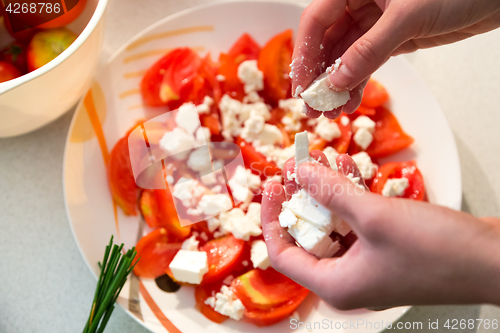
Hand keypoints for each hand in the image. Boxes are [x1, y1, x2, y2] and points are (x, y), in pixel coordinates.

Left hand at [261, 153, 499, 308]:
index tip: (272, 184)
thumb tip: (298, 171)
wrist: (495, 261)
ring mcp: (366, 266)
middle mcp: (346, 280)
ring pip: (332, 226)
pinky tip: (347, 170)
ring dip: (327, 193)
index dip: (270, 216)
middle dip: (302, 197)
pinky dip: (349, 199)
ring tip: (323, 159)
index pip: (282, 253)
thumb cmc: (437, 250)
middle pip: (307, 235)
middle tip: (298, 165)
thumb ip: (330, 192)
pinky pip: (355, 224)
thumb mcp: (375, 216)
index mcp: (335, 285)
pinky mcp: (384, 252)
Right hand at [291, 0, 499, 117]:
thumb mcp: (408, 17)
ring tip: (330, 111)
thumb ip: (370, 50)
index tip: (302, 85)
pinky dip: (358, 83)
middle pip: (327, 41)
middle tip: (311, 105)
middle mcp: (359, 1)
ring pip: (345, 56)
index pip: (317, 19)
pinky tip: (350, 101)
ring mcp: (374, 21)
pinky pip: (365, 63)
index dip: (306, 53)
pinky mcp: (390, 38)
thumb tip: (338, 81)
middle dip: (318, 75)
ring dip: (337, 85)